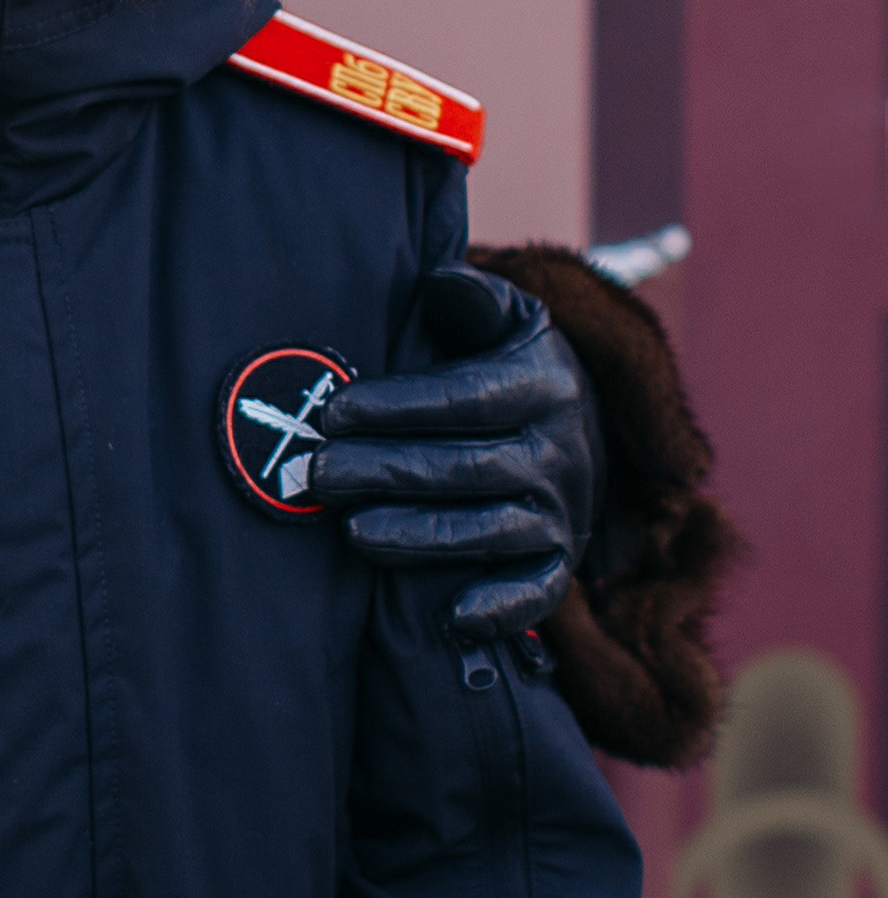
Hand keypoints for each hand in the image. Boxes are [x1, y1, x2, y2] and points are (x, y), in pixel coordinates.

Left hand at [309, 262, 599, 640]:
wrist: (580, 429)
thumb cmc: (507, 366)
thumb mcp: (503, 320)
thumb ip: (472, 299)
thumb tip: (439, 279)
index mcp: (544, 382)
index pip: (468, 396)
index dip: (400, 405)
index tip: (335, 410)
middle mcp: (561, 449)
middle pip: (469, 466)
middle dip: (389, 472)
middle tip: (319, 474)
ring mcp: (562, 509)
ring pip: (492, 529)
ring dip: (421, 536)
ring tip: (351, 531)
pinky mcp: (560, 559)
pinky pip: (537, 591)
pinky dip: (499, 608)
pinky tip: (448, 619)